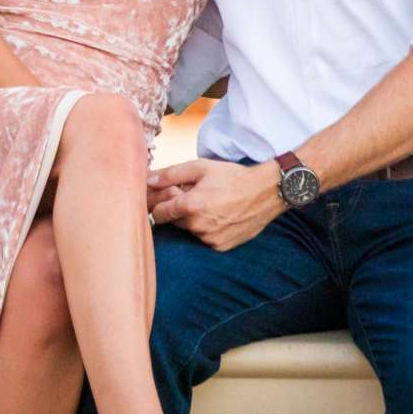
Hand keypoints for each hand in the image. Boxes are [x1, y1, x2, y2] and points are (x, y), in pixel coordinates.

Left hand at [146, 158, 283, 251]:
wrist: (264, 192)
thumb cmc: (231, 177)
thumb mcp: (200, 167)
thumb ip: (171, 174)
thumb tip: (148, 181)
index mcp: (190, 206)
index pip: (158, 214)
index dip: (160, 205)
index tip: (167, 199)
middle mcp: (198, 226)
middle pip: (174, 222)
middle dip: (179, 211)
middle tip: (195, 197)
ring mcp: (210, 239)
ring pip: (190, 231)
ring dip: (193, 221)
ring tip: (210, 205)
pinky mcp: (221, 247)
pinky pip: (204, 239)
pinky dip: (207, 230)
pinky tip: (219, 217)